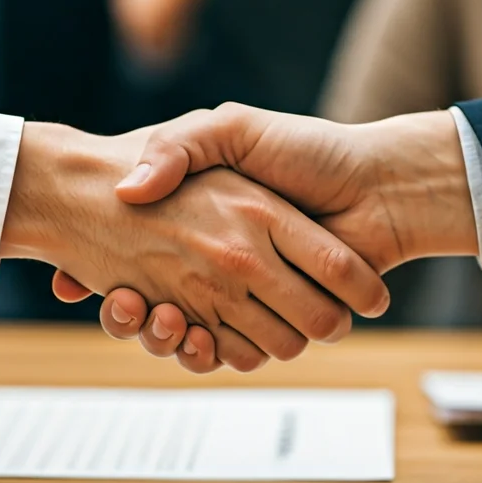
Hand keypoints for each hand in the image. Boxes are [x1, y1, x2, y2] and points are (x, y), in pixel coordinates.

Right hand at [0, 122, 389, 372]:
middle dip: (139, 317)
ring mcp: (250, 294)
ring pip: (189, 337)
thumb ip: (179, 147)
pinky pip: (227, 352)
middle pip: (161, 308)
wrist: (382, 187)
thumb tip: (129, 190)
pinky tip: (186, 332)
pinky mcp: (274, 322)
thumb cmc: (312, 151)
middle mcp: (228, 262)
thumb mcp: (232, 129)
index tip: (98, 275)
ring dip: (164, 338)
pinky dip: (203, 353)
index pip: (141, 255)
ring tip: (153, 313)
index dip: (116, 274)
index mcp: (209, 222)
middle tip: (123, 302)